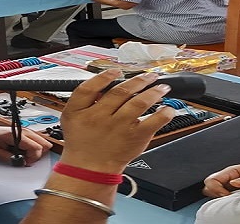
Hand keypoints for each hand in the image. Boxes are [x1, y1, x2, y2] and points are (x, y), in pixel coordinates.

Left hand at [0, 124, 52, 166]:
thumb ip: (10, 159)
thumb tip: (23, 163)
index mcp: (15, 134)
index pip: (36, 147)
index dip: (33, 158)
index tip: (24, 163)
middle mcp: (20, 130)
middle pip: (42, 143)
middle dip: (36, 155)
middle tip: (24, 160)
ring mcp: (21, 130)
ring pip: (39, 141)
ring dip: (34, 151)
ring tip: (21, 156)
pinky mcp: (18, 133)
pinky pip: (32, 140)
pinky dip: (31, 148)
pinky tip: (21, 152)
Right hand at [56, 70, 175, 172]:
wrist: (90, 168)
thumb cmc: (82, 141)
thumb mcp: (71, 116)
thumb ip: (84, 97)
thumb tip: (104, 80)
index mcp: (82, 111)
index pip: (89, 88)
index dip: (104, 76)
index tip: (116, 71)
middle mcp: (101, 118)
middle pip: (120, 92)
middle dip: (138, 80)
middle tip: (149, 76)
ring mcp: (120, 128)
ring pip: (139, 103)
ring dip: (154, 92)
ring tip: (162, 87)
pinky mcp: (135, 138)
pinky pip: (153, 122)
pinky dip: (164, 113)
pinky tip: (168, 108)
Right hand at [202, 161, 239, 197]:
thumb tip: (233, 184)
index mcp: (232, 171)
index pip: (212, 179)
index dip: (216, 190)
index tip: (227, 196)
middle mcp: (228, 176)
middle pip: (208, 185)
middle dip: (214, 194)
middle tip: (228, 199)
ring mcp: (229, 183)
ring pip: (212, 190)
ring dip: (217, 197)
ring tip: (231, 200)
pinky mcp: (233, 189)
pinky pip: (221, 195)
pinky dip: (223, 199)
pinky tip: (234, 201)